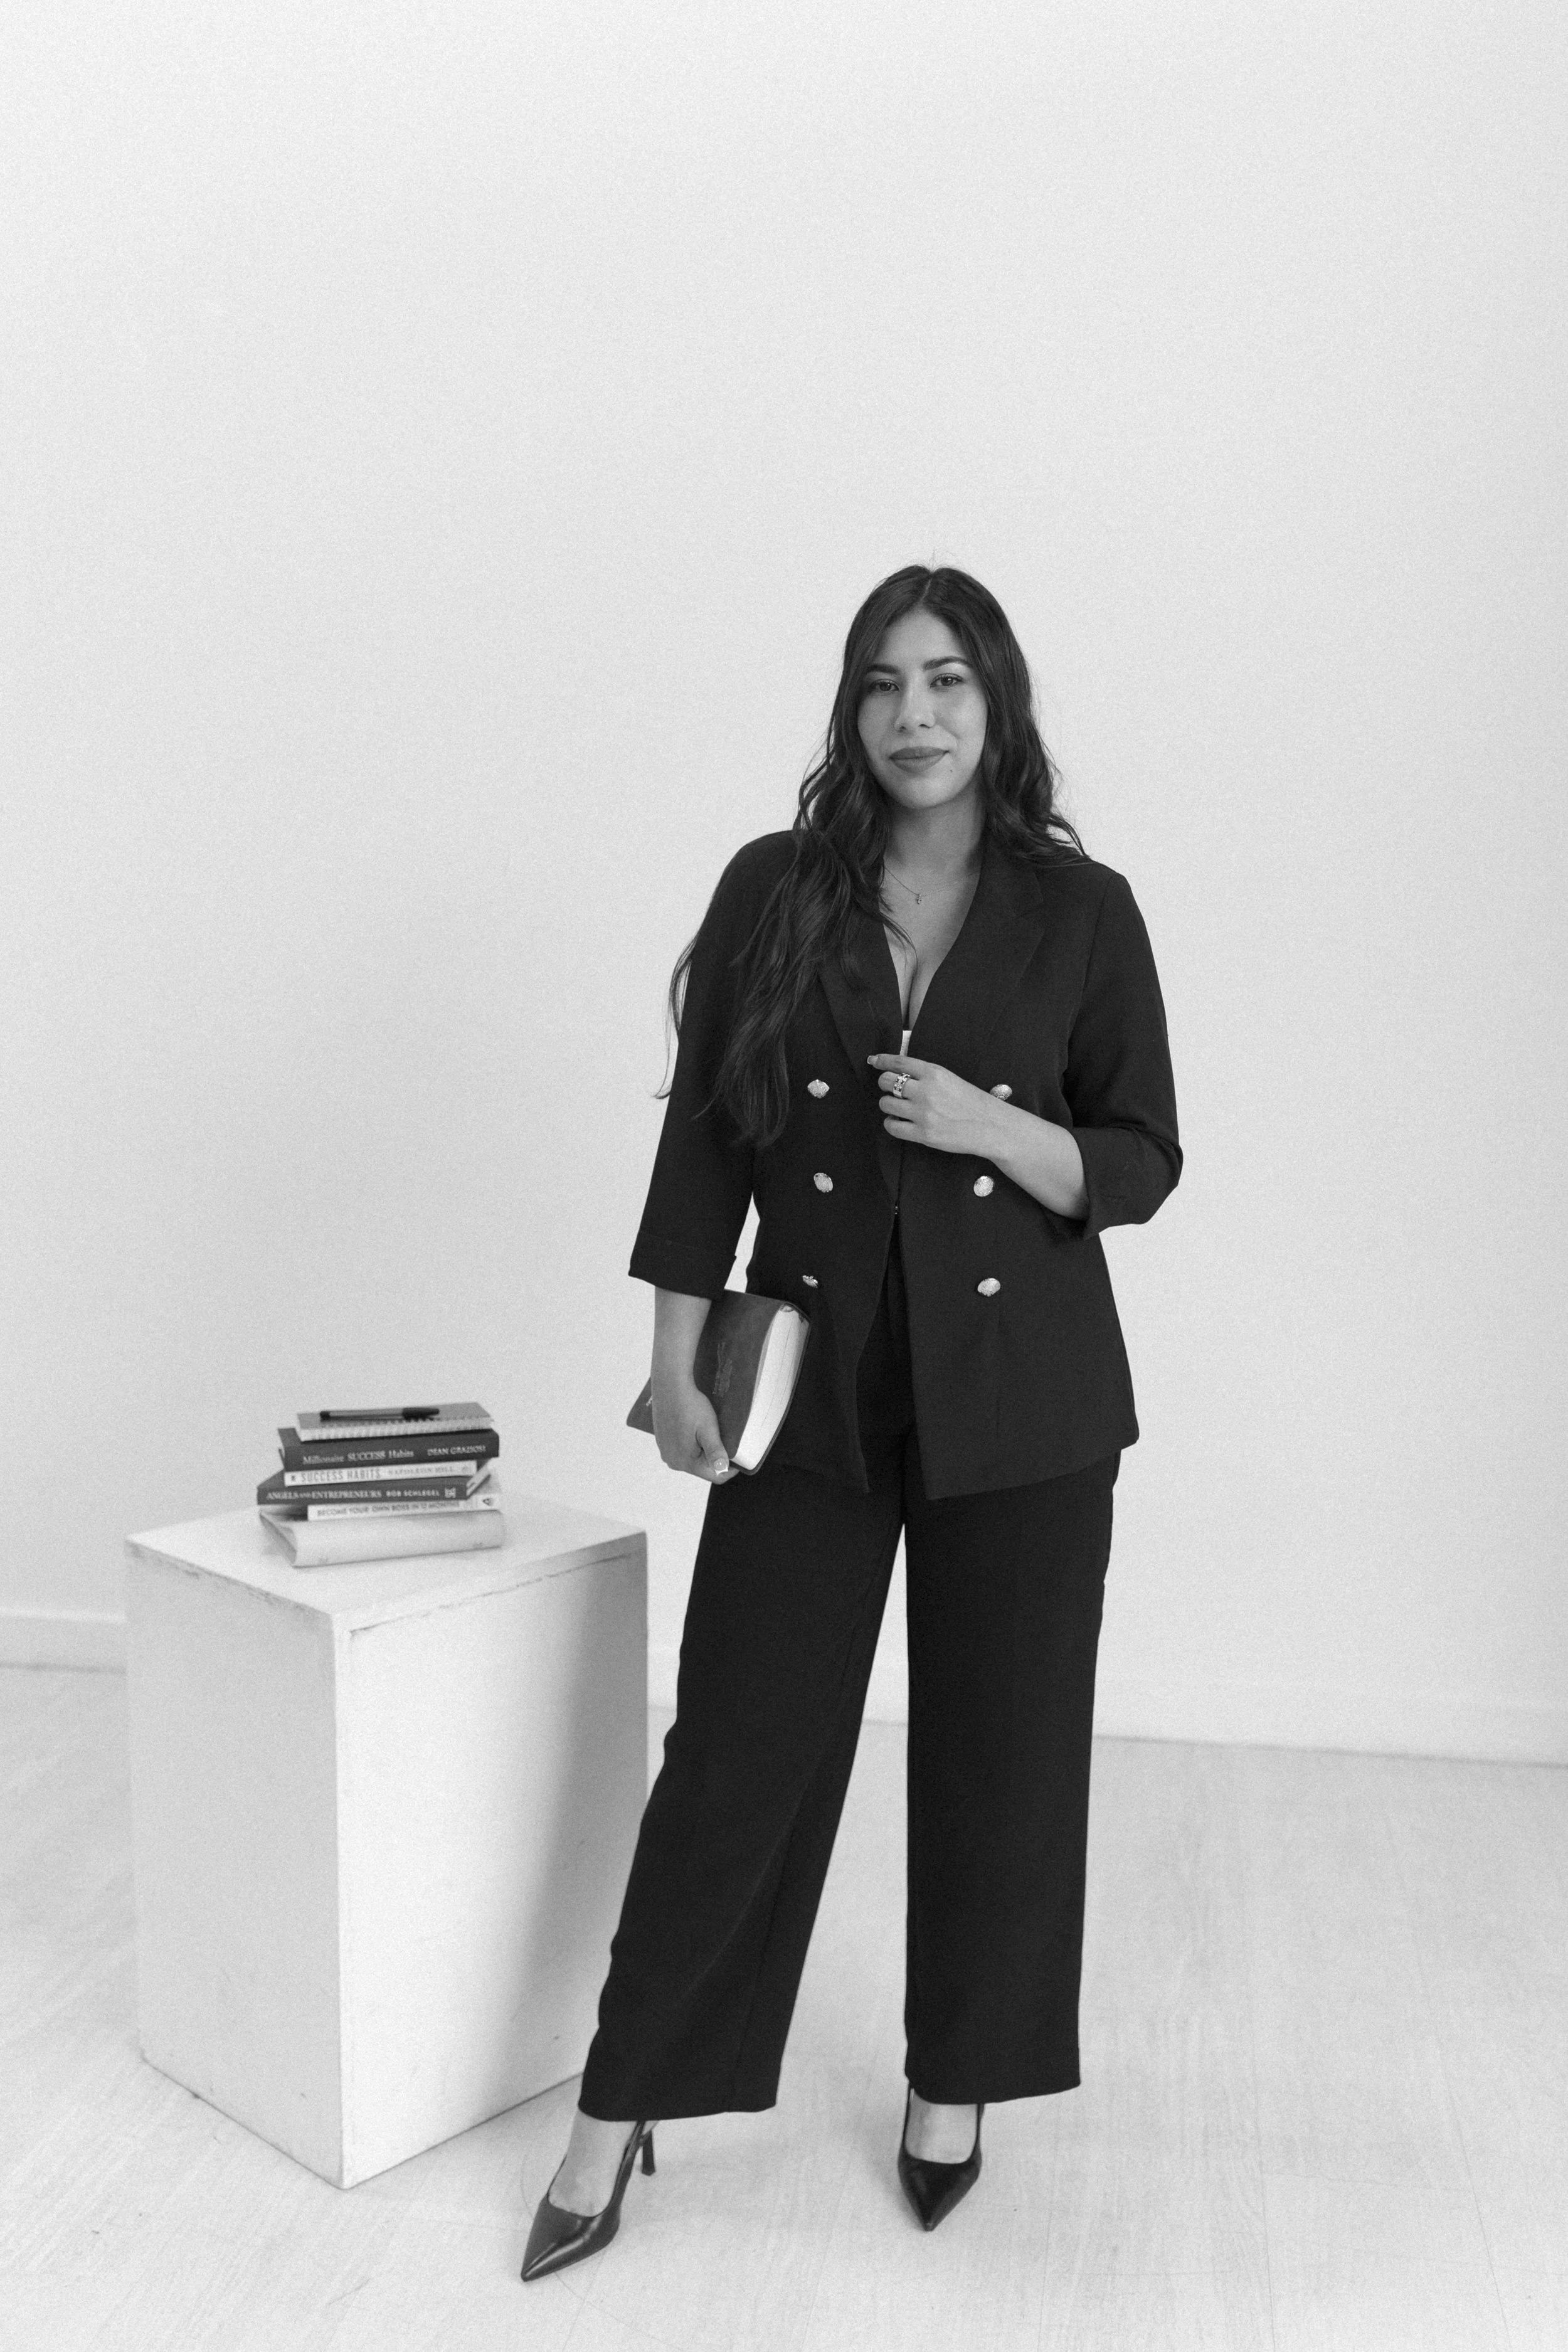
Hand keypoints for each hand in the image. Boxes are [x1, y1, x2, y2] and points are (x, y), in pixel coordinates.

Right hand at [650, 1368, 735, 1482]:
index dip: (730, 1468)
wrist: (670, 1386)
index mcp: (684, 1461)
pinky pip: (682, 1449)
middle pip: (702, 1469)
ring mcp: (665, 1451)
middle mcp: (672, 1461)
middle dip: (715, 1458)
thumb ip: (715, 1451)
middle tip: (723, 1438)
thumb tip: (722, 1469)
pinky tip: (696, 1428)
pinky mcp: (662, 1442)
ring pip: (693, 1459)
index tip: (737, 1455)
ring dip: (704, 1450)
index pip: (714, 1476)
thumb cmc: (690, 1406)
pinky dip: (692, 1444)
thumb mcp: (708, 1428)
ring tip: (710, 1432)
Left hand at [867, 1052, 1009, 1157]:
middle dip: (884, 1083)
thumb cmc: (972, 1102)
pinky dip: (891, 1122)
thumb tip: (899, 1071)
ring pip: (885, 1103)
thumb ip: (926, 1075)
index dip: (882, 1060)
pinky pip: (892, 1126)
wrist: (990, 1126)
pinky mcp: (923, 1134)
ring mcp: (923, 1113)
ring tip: (897, 1106)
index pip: (898, 1062)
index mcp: (934, 1073)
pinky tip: (898, 1121)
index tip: (874, 1061)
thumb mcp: (950, 1079)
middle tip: (891, 1088)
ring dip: (887, 1104)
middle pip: (886, 1081)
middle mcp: (925, 1091)